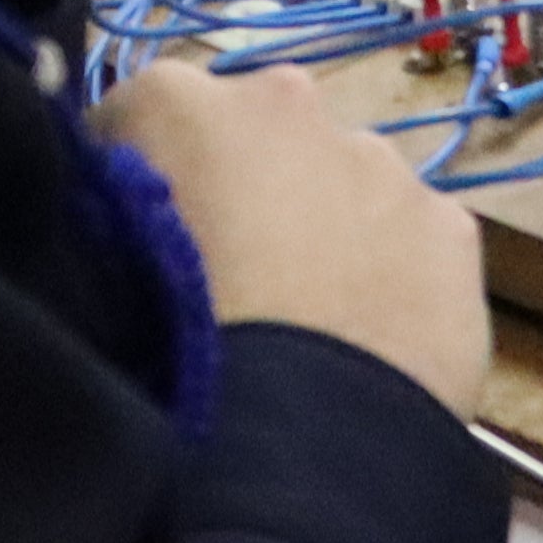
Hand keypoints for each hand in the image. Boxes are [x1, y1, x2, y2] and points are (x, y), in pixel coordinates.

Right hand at [101, 62, 489, 417]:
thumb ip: (107, 216)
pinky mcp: (451, 228)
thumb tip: (117, 215)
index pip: (143, 120)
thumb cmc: (164, 352)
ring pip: (344, 185)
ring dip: (324, 232)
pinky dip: (392, 277)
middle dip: (246, 192)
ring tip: (305, 328)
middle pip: (257, 140)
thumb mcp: (90, 270)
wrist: (295, 442)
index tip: (136, 246)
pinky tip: (369, 345)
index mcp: (176, 101)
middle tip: (229, 287)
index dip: (135, 182)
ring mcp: (381, 163)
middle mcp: (286, 101)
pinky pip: (411, 243)